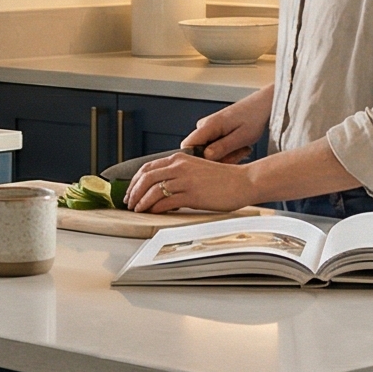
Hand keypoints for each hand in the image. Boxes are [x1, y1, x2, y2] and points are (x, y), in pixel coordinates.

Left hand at [125, 150, 256, 214]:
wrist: (243, 182)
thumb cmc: (223, 179)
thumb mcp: (197, 170)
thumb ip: (179, 175)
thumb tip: (162, 189)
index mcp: (180, 159)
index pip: (148, 167)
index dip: (135, 181)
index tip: (130, 190)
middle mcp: (180, 167)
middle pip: (146, 177)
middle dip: (133, 191)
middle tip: (129, 202)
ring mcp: (185, 180)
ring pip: (153, 190)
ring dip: (141, 202)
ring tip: (138, 210)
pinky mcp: (192, 195)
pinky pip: (166, 202)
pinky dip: (155, 208)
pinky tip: (152, 213)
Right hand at [180, 92, 269, 163]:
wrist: (262, 105)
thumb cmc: (254, 117)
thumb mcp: (241, 136)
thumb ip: (222, 147)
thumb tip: (205, 157)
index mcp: (208, 125)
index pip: (187, 146)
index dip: (196, 161)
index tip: (215, 165)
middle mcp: (204, 126)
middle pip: (198, 152)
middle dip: (218, 160)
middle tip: (238, 156)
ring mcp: (208, 129)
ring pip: (208, 152)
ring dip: (225, 156)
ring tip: (243, 150)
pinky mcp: (214, 132)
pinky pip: (214, 148)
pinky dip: (227, 152)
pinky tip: (240, 148)